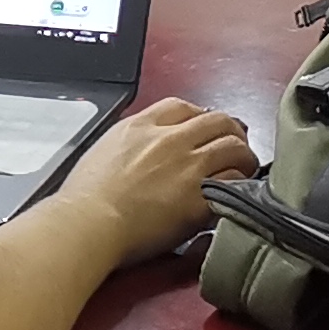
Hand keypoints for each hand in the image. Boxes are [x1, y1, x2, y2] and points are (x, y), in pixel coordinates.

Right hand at [53, 99, 259, 257]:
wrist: (90, 222)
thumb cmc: (86, 197)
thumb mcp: (104, 150)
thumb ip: (131, 143)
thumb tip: (144, 152)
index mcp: (141, 125)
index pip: (183, 106)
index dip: (200, 117)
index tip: (202, 131)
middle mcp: (170, 139)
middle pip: (217, 120)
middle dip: (230, 132)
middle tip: (233, 148)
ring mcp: (188, 165)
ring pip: (234, 145)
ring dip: (242, 156)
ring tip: (242, 169)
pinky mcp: (200, 196)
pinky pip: (235, 180)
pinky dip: (240, 183)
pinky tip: (236, 193)